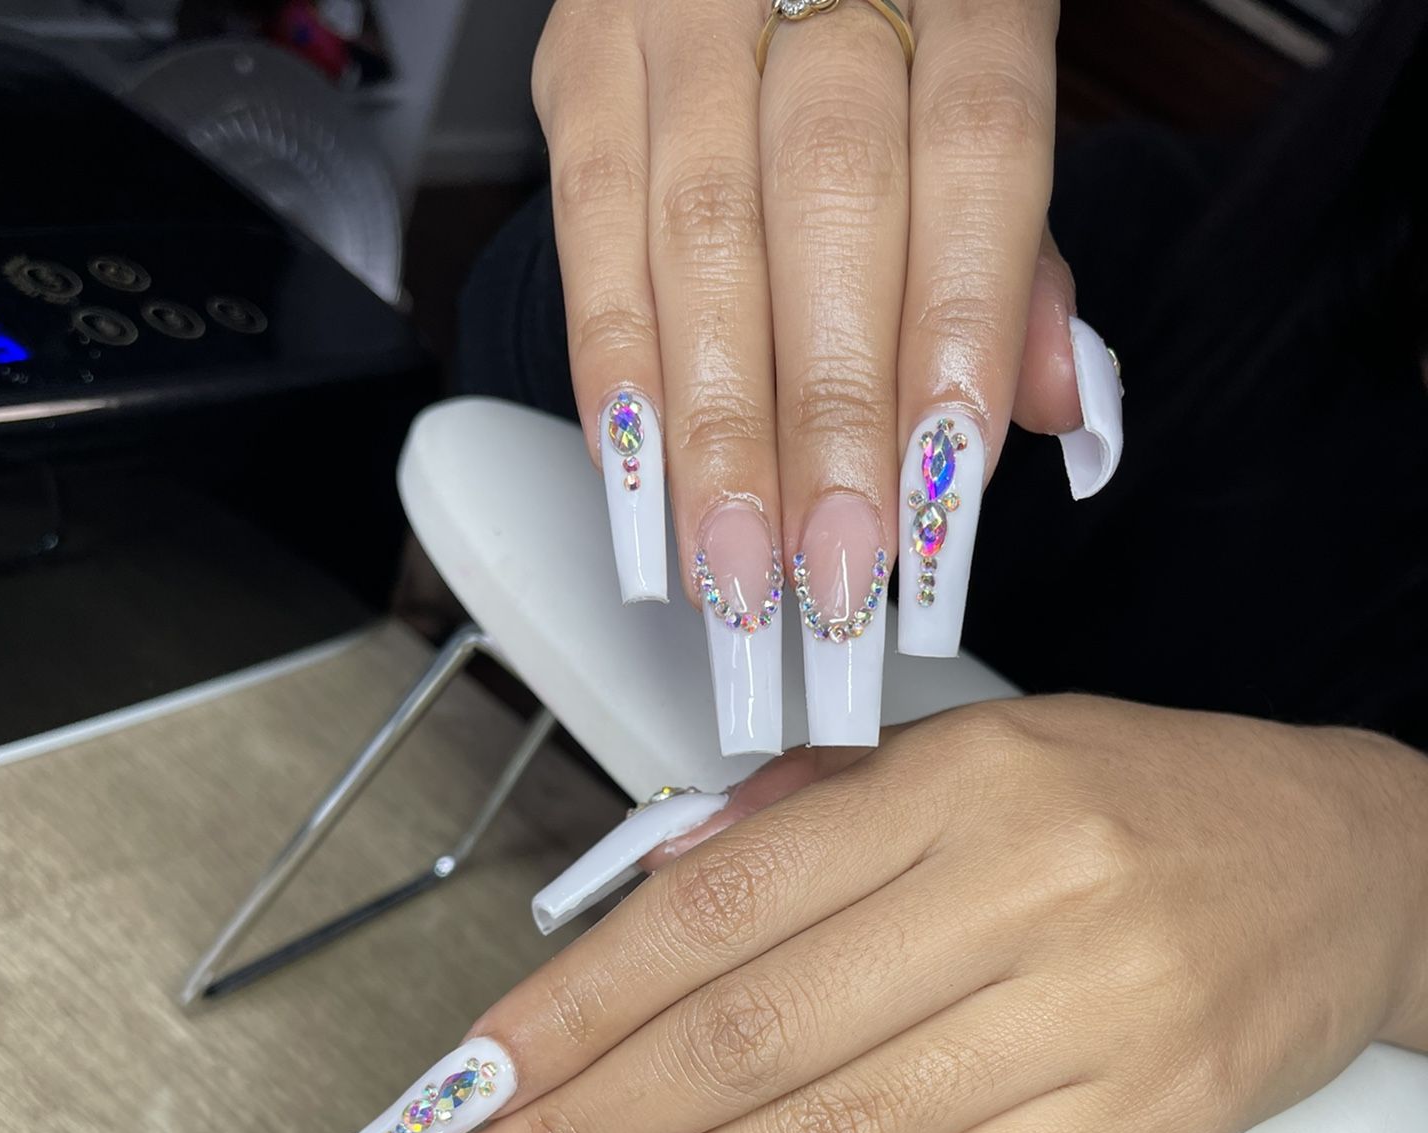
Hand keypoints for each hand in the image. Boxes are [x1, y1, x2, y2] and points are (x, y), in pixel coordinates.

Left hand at [317, 697, 1427, 1132]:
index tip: (451, 1097)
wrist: (1354, 869)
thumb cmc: (1140, 803)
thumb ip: (796, 822)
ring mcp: (1087, 1019)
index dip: (563, 1015)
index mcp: (955, 783)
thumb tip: (624, 906)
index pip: (710, 914)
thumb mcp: (970, 755)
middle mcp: (1018, 893)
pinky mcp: (1136, 1126)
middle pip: (744, 1042)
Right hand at [530, 0, 1121, 754]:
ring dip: (714, 428)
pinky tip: (638, 480)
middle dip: (827, 418)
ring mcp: (681, 6)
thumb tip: (1056, 402)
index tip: (940, 496)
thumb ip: (1016, 248)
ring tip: (735, 567)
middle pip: (829, 206)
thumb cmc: (894, 29)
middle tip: (832, 570)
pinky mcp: (583, 54)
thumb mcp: (986, 102)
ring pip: (697, 234)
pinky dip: (611, 369)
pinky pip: (586, 226)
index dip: (957, 334)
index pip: (977, 155)